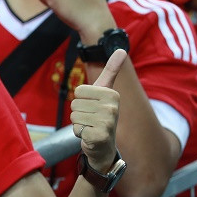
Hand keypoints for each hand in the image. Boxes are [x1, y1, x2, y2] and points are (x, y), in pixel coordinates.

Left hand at [70, 49, 125, 170]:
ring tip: (91, 127)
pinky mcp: (99, 136)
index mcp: (112, 94)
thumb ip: (111, 71)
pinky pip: (76, 129)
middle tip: (91, 120)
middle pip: (75, 103)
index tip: (93, 107)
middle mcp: (112, 107)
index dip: (81, 101)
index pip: (79, 91)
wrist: (104, 146)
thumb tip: (122, 49)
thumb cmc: (101, 116)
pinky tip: (90, 136)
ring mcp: (107, 122)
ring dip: (79, 124)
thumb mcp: (106, 92)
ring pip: (74, 116)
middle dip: (79, 113)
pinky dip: (79, 134)